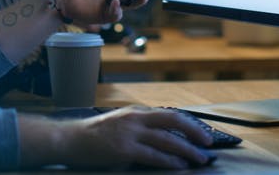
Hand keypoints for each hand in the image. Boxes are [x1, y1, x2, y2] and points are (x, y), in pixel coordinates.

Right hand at [44, 106, 212, 169]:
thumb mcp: (119, 124)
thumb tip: (163, 141)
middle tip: (208, 143)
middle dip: (194, 132)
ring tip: (199, 159)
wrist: (69, 139)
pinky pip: (154, 156)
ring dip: (187, 150)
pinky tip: (180, 166)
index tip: (201, 133)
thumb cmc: (93, 135)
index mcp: (135, 112)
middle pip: (173, 120)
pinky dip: (170, 161)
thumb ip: (139, 129)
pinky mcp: (124, 149)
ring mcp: (130, 133)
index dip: (189, 123)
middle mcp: (135, 118)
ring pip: (167, 140)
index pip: (169, 114)